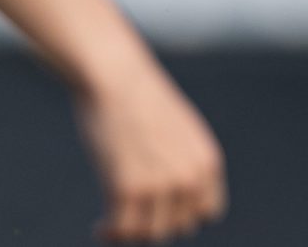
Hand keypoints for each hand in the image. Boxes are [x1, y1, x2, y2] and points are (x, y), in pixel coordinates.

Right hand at [74, 61, 227, 240]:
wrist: (116, 77)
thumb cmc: (142, 100)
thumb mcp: (179, 130)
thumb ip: (184, 163)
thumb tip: (175, 200)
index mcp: (208, 161)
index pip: (208, 212)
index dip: (185, 215)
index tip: (162, 212)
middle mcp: (190, 177)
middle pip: (178, 226)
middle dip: (155, 221)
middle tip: (132, 214)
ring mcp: (161, 185)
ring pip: (151, 234)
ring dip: (132, 231)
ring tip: (114, 222)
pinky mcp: (128, 188)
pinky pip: (123, 229)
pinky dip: (110, 233)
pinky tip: (99, 228)